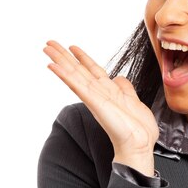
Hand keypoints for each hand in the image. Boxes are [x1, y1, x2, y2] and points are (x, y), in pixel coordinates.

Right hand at [43, 41, 158, 174]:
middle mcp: (99, 93)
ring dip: (60, 61)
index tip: (72, 47)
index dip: (83, 58)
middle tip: (49, 43)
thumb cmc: (139, 129)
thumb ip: (125, 89)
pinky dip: (65, 76)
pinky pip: (77, 87)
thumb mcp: (134, 102)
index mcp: (109, 92)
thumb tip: (120, 78)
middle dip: (64, 56)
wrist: (140, 144)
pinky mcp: (95, 103)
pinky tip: (54, 67)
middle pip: (78, 70)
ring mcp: (95, 98)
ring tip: (47, 48)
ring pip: (74, 75)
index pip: (92, 71)